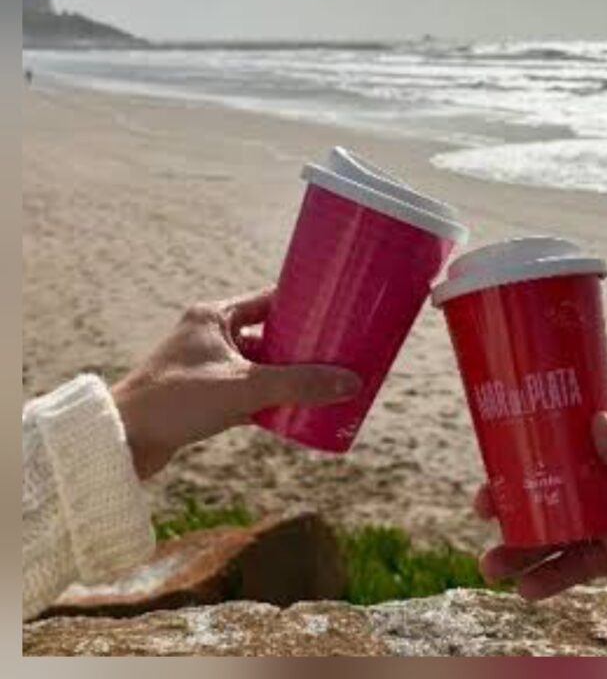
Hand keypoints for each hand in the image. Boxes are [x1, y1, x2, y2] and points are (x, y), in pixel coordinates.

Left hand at [111, 289, 361, 478]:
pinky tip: (300, 410)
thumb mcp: (244, 387)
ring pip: (263, 366)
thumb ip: (299, 384)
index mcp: (214, 316)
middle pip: (271, 334)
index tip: (339, 311)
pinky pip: (251, 392)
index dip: (306, 304)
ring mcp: (207, 367)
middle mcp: (210, 336)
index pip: (271, 299)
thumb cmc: (176, 401)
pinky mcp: (205, 396)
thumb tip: (351, 382)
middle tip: (343, 353)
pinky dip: (273, 399)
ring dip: (291, 376)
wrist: (121, 441)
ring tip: (328, 383)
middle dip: (306, 346)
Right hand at [475, 409, 606, 599]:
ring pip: (557, 531)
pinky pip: (579, 566)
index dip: (530, 443)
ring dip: (523, 545)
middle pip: (550, 486)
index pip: (568, 435)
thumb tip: (596, 427)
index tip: (494, 453)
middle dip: (513, 499)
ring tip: (492, 565)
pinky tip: (527, 590)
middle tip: (483, 511)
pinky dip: (552, 577)